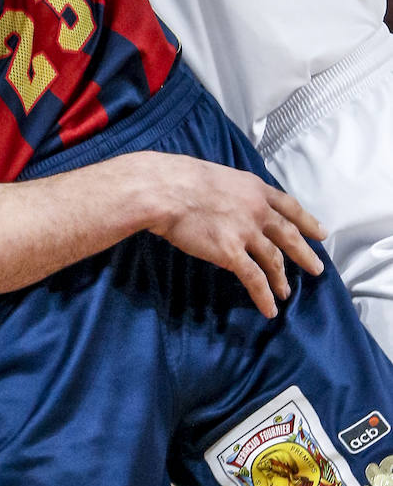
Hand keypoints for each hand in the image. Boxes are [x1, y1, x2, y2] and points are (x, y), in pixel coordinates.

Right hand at [136, 152, 325, 319]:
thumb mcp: (217, 176)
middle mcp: (257, 210)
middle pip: (289, 235)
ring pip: (274, 260)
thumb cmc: (180, 178)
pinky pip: (254, 279)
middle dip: (304, 254)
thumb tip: (229, 203)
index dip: (307, 221)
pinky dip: (264, 296)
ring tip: (286, 292)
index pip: (289, 206)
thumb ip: (232, 192)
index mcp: (254, 188)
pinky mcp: (231, 253)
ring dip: (281, 279)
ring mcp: (246, 232)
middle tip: (317, 268)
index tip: (320, 233)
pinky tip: (269, 309)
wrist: (165, 190)